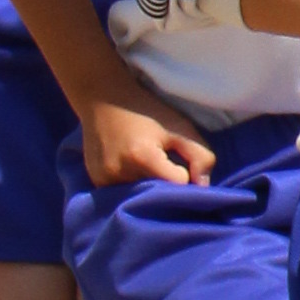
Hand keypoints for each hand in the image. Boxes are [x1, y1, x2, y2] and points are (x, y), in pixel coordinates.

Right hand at [80, 87, 216, 190]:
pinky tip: (132, 170)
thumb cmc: (147, 111)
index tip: (178, 161)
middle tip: (165, 165)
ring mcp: (104, 179)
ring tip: (147, 167)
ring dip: (149, 189)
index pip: (177, 184)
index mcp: (142, 156)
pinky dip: (132, 189)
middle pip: (156, 196)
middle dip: (167, 186)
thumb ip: (201, 155)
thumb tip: (203, 187)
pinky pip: (122, 195)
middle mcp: (119, 172)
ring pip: (139, 198)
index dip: (183, 174)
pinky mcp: (96, 182)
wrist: (102, 100)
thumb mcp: (180, 126)